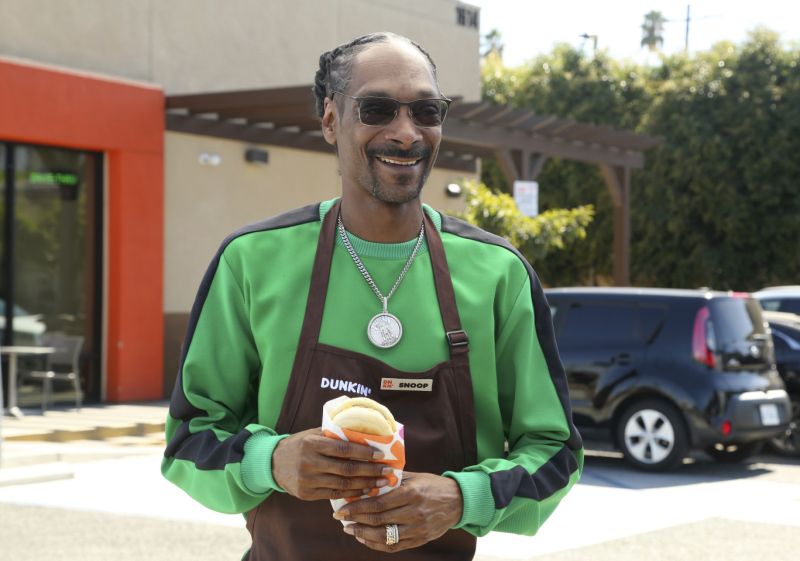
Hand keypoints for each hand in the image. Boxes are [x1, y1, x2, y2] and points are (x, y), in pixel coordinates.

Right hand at [272, 428, 390, 500]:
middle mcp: (309, 462)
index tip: (380, 455)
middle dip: (370, 471)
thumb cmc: (300, 444)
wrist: (274, 463)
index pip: (343, 449)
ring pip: (343, 484)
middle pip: (346, 469)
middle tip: (387, 471)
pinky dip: (352, 493)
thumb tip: (364, 434)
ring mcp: (307, 480)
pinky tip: (365, 490)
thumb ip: (334, 435)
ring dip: (365, 484)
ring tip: (381, 482)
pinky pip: (334, 494)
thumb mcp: (313, 434)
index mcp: (311, 444)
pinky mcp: (307, 494)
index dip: (364, 453)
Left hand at [335, 471, 462, 552]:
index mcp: (410, 493)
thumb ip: (392, 479)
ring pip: (384, 537)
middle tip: (341, 519)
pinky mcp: (419, 540)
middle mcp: (414, 513)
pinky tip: (366, 538)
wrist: (458, 501)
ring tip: (351, 530)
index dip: (357, 508)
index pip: (378, 504)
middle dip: (356, 521)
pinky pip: (394, 547)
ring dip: (363, 535)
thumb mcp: (414, 477)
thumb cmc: (432, 485)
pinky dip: (377, 544)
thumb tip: (366, 478)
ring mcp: (417, 529)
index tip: (342, 508)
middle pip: (378, 521)